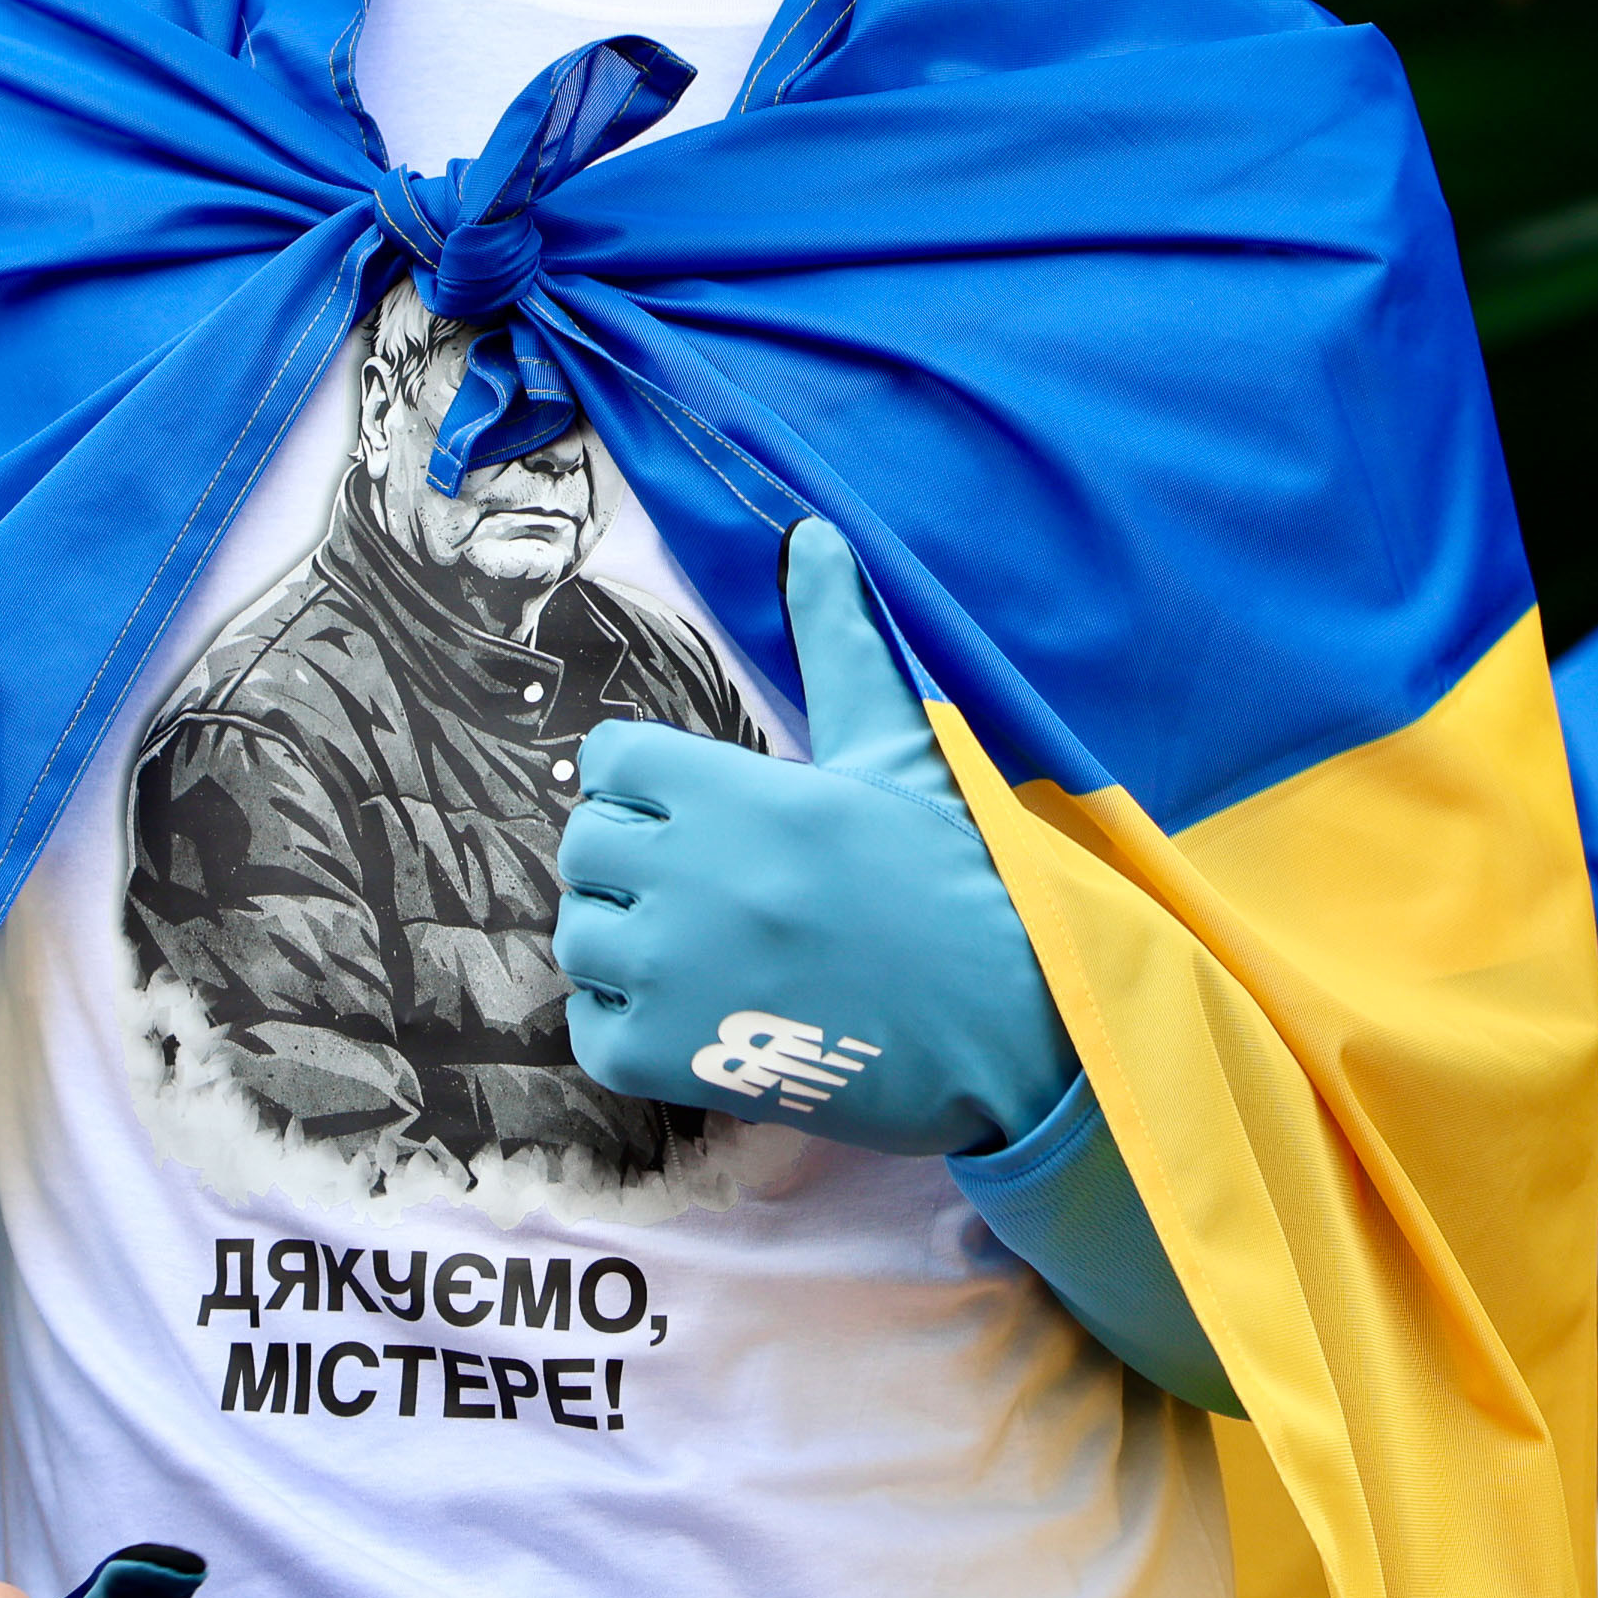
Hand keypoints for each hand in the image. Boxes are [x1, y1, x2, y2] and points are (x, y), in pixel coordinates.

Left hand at [553, 519, 1075, 1159]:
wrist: (1017, 1024)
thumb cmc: (962, 880)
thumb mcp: (901, 749)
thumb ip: (837, 642)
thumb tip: (813, 535)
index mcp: (742, 793)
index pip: (611, 760)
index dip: (649, 783)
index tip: (701, 812)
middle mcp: (694, 877)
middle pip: (584, 844)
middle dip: (633, 859)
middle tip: (708, 887)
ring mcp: (677, 975)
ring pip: (580, 935)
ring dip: (627, 942)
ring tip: (707, 952)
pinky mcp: (674, 1062)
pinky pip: (589, 1028)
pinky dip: (626, 1025)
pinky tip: (700, 1015)